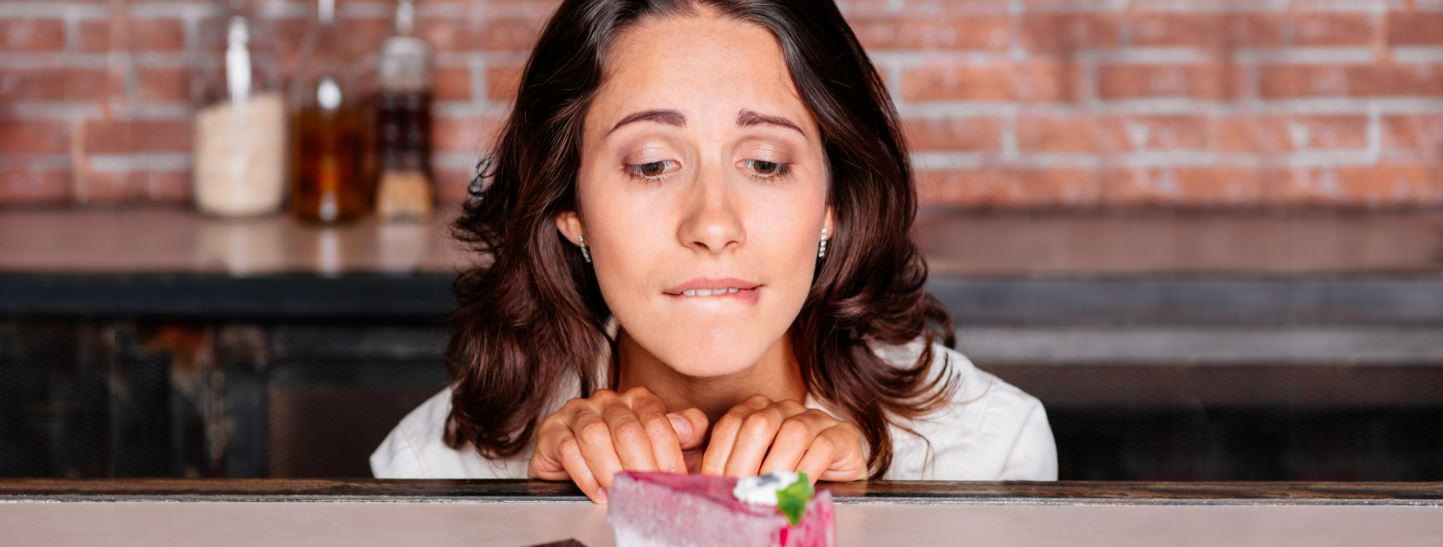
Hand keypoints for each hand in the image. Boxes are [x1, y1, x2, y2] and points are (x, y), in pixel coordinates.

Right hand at [528, 387, 708, 503]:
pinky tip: (597, 491)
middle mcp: (607, 401)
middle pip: (627, 429)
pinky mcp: (552, 431)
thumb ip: (687, 430)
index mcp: (637, 400)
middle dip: (640, 465)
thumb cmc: (627, 459)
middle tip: (646, 490)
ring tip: (619, 492)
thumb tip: (686, 428)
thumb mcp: (665, 445)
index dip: (667, 454)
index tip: (673, 479)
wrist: (581, 472)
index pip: (656, 422)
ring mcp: (577, 412)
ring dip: (610, 469)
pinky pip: (568, 449)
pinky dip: (585, 474)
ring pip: (595, 435)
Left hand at [700, 395, 867, 483]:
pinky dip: (806, 471)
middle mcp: (785, 409)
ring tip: (767, 493)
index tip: (713, 484)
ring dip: (775, 468)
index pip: (730, 424)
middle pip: (758, 424)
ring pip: (791, 433)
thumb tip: (699, 481)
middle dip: (744, 462)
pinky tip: (797, 489)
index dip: (719, 455)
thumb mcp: (751, 469)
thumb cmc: (786, 476)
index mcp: (758, 410)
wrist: (837, 480)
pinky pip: (822, 447)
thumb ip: (727, 466)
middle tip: (740, 491)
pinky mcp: (841, 435)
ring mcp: (815, 419)